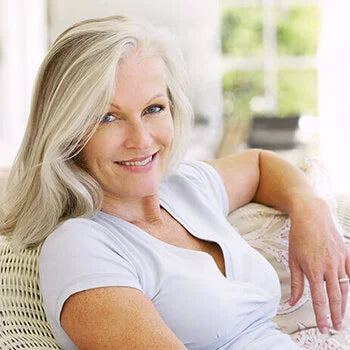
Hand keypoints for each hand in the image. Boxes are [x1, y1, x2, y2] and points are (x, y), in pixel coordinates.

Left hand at [288, 196, 349, 333]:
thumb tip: (291, 301)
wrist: (312, 215)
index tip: (323, 329)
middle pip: (335, 297)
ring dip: (344, 304)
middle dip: (336, 315)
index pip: (319, 300)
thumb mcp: (293, 259)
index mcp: (314, 270)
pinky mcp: (346, 254)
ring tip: (342, 316)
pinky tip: (349, 293)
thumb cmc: (299, 237)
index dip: (321, 316)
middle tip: (336, 328)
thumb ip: (295, 282)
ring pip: (346, 287)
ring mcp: (340, 261)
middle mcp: (329, 267)